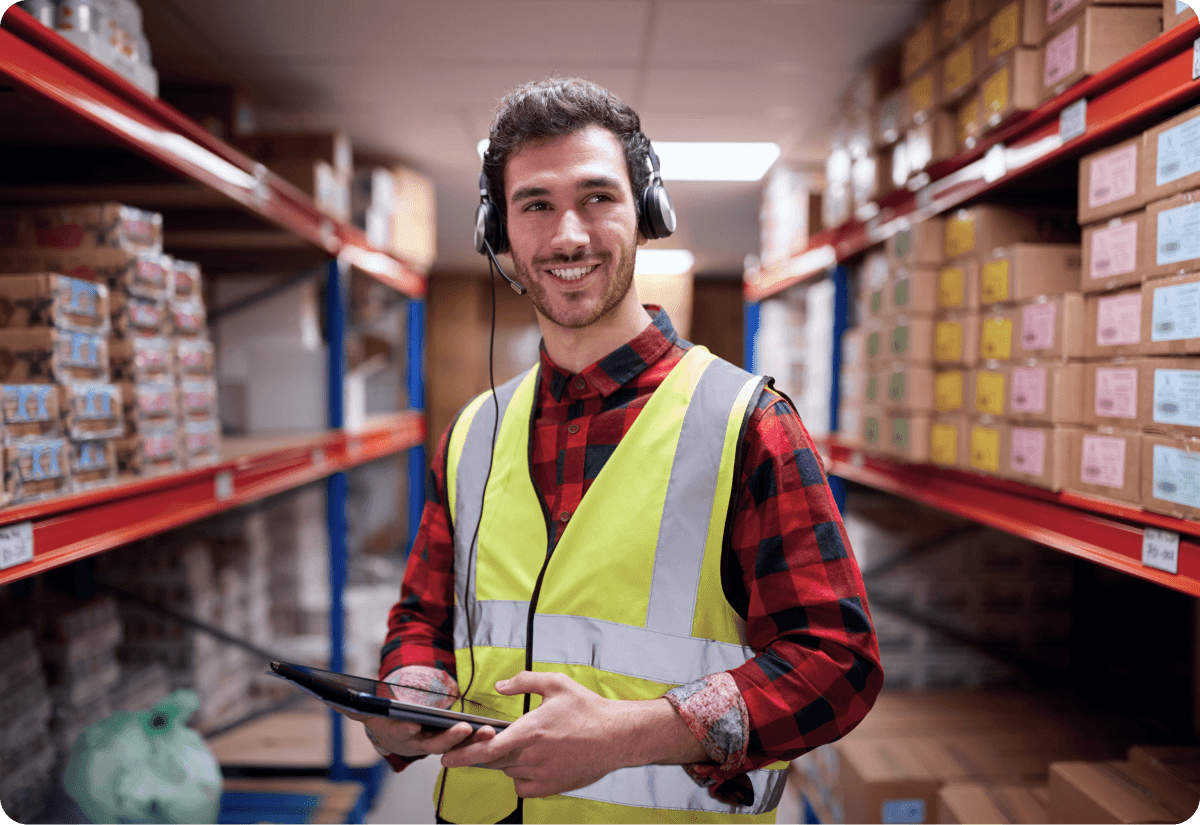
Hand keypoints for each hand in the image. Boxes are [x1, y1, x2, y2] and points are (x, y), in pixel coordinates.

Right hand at [331, 706, 497, 759]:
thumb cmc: (384, 719)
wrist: (395, 736)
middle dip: (450, 737)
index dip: (406, 728)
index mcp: (397, 734)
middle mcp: (417, 743)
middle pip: (434, 743)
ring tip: (488, 730)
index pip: (401, 732)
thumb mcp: (367, 712)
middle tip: (465, 727)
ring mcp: (436, 745)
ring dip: (472, 741)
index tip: (413, 723)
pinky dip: (478, 741)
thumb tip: (328, 695)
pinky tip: (494, 732)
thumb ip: (351, 706)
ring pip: (455, 747)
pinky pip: (465, 746)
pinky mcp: (451, 745)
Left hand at [440, 671, 641, 797]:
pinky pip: (522, 786)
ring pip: (509, 772)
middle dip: (484, 753)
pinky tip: (535, 761)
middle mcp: (532, 755)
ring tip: (529, 744)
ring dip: (508, 761)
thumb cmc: (587, 709)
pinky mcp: (550, 787)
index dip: (463, 754)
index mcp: (530, 730)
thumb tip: (500, 686)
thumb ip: (525, 681)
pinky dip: (521, 776)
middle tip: (487, 742)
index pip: (487, 748)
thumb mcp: (557, 684)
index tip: (446, 757)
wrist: (616, 737)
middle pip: (493, 762)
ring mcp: (541, 774)